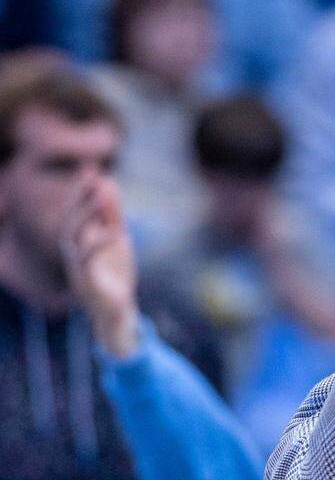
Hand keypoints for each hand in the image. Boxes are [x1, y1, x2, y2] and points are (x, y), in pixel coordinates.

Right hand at [59, 179, 139, 356]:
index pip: (76, 209)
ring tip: (103, 198)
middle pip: (70, 218)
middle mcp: (71, 250)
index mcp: (78, 239)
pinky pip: (87, 259)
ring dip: (88, 215)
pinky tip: (115, 232)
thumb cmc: (115, 274)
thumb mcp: (118, 240)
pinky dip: (100, 243)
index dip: (82, 189)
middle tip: (96, 177)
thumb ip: (113, 215)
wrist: (120, 311)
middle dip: (81, 197)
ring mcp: (75, 266)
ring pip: (73, 236)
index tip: (94, 168)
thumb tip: (109, 182)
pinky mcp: (85, 282)